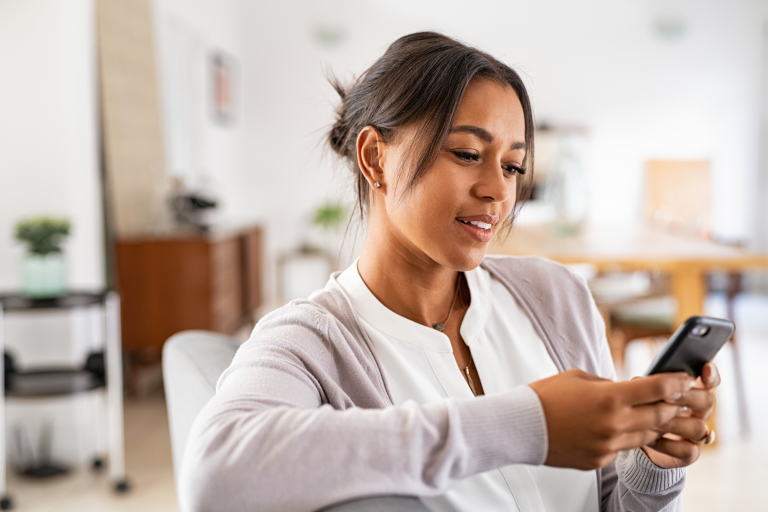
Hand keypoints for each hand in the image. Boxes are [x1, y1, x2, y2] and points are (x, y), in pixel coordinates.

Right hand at [528, 369, 693, 469]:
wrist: (522, 426)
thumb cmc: (546, 396)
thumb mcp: (580, 378)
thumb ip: (608, 384)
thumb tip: (626, 390)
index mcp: (610, 397)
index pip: (656, 389)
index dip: (676, 383)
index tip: (685, 379)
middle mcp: (614, 424)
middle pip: (659, 415)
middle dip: (672, 405)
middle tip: (678, 398)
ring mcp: (608, 445)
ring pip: (645, 436)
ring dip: (651, 424)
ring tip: (650, 413)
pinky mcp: (599, 460)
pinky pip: (622, 449)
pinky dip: (625, 438)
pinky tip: (614, 428)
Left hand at [641, 362, 720, 468]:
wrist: (635, 439)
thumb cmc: (642, 408)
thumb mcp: (644, 393)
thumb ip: (648, 386)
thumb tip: (638, 381)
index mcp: (692, 392)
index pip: (709, 381)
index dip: (710, 375)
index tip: (705, 367)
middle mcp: (700, 412)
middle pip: (707, 401)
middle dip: (686, 397)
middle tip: (666, 395)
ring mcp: (697, 434)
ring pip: (699, 427)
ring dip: (674, 423)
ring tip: (651, 421)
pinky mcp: (689, 454)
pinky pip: (687, 450)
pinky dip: (668, 444)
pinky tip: (650, 439)